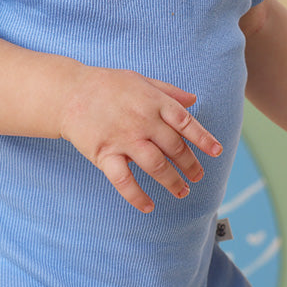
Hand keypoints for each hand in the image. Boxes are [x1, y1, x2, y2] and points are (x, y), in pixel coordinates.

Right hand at [59, 68, 222, 212]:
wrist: (69, 92)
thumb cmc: (106, 84)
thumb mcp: (140, 79)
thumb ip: (168, 91)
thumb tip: (193, 100)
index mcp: (153, 102)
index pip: (186, 123)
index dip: (203, 138)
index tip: (216, 152)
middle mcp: (142, 121)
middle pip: (174, 148)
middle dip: (190, 165)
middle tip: (197, 176)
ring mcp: (124, 139)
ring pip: (156, 166)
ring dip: (172, 182)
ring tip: (182, 192)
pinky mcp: (104, 154)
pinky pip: (124, 180)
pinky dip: (137, 196)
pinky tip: (149, 206)